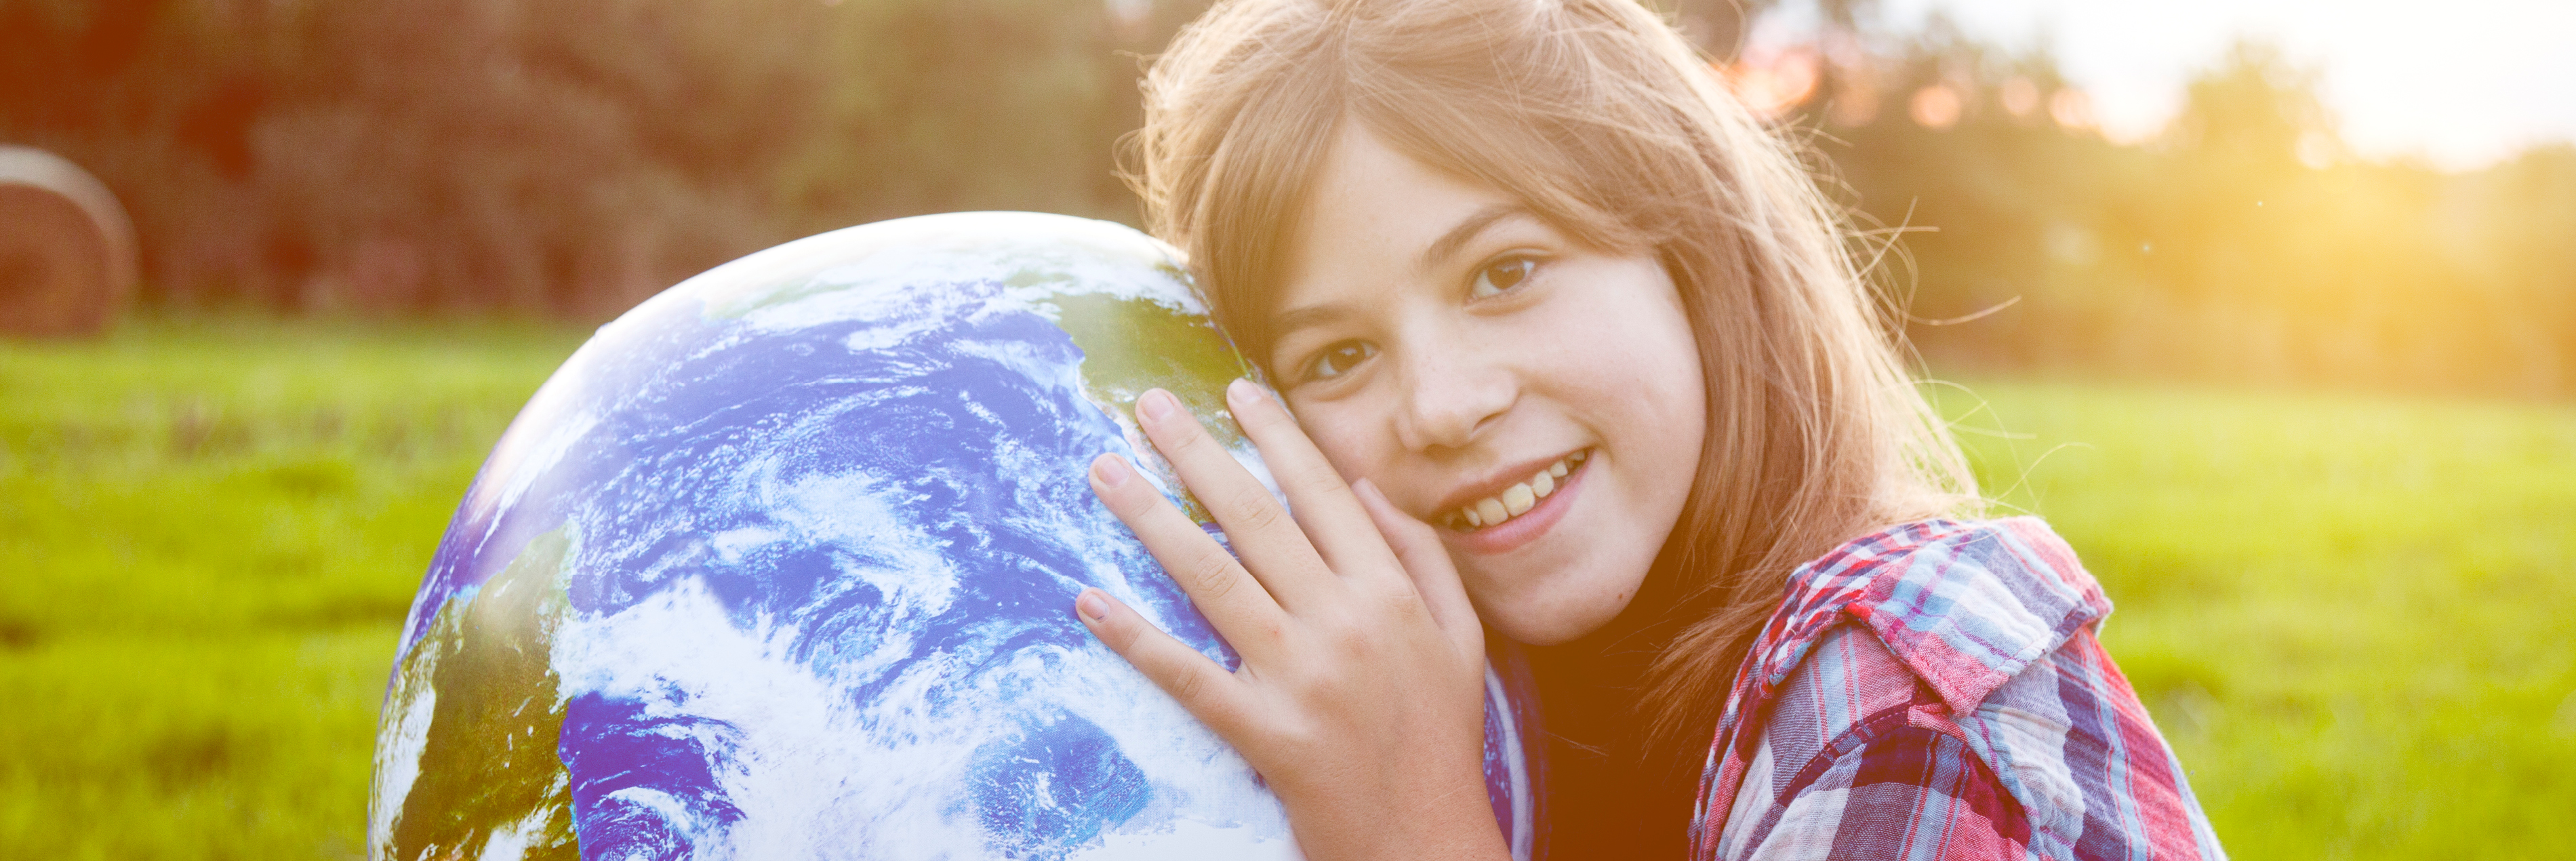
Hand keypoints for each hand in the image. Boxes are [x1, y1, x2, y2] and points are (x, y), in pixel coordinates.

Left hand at [1074, 379, 1507, 860]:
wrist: (1428, 846)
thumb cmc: (1441, 740)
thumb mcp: (1461, 639)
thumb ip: (1420, 557)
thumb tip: (1363, 488)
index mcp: (1389, 593)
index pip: (1322, 493)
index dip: (1276, 437)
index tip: (1235, 391)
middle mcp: (1344, 622)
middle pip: (1254, 519)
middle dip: (1196, 453)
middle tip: (1146, 406)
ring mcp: (1301, 677)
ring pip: (1211, 578)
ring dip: (1150, 518)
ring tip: (1103, 471)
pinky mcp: (1264, 732)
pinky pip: (1187, 675)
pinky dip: (1136, 637)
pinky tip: (1091, 600)